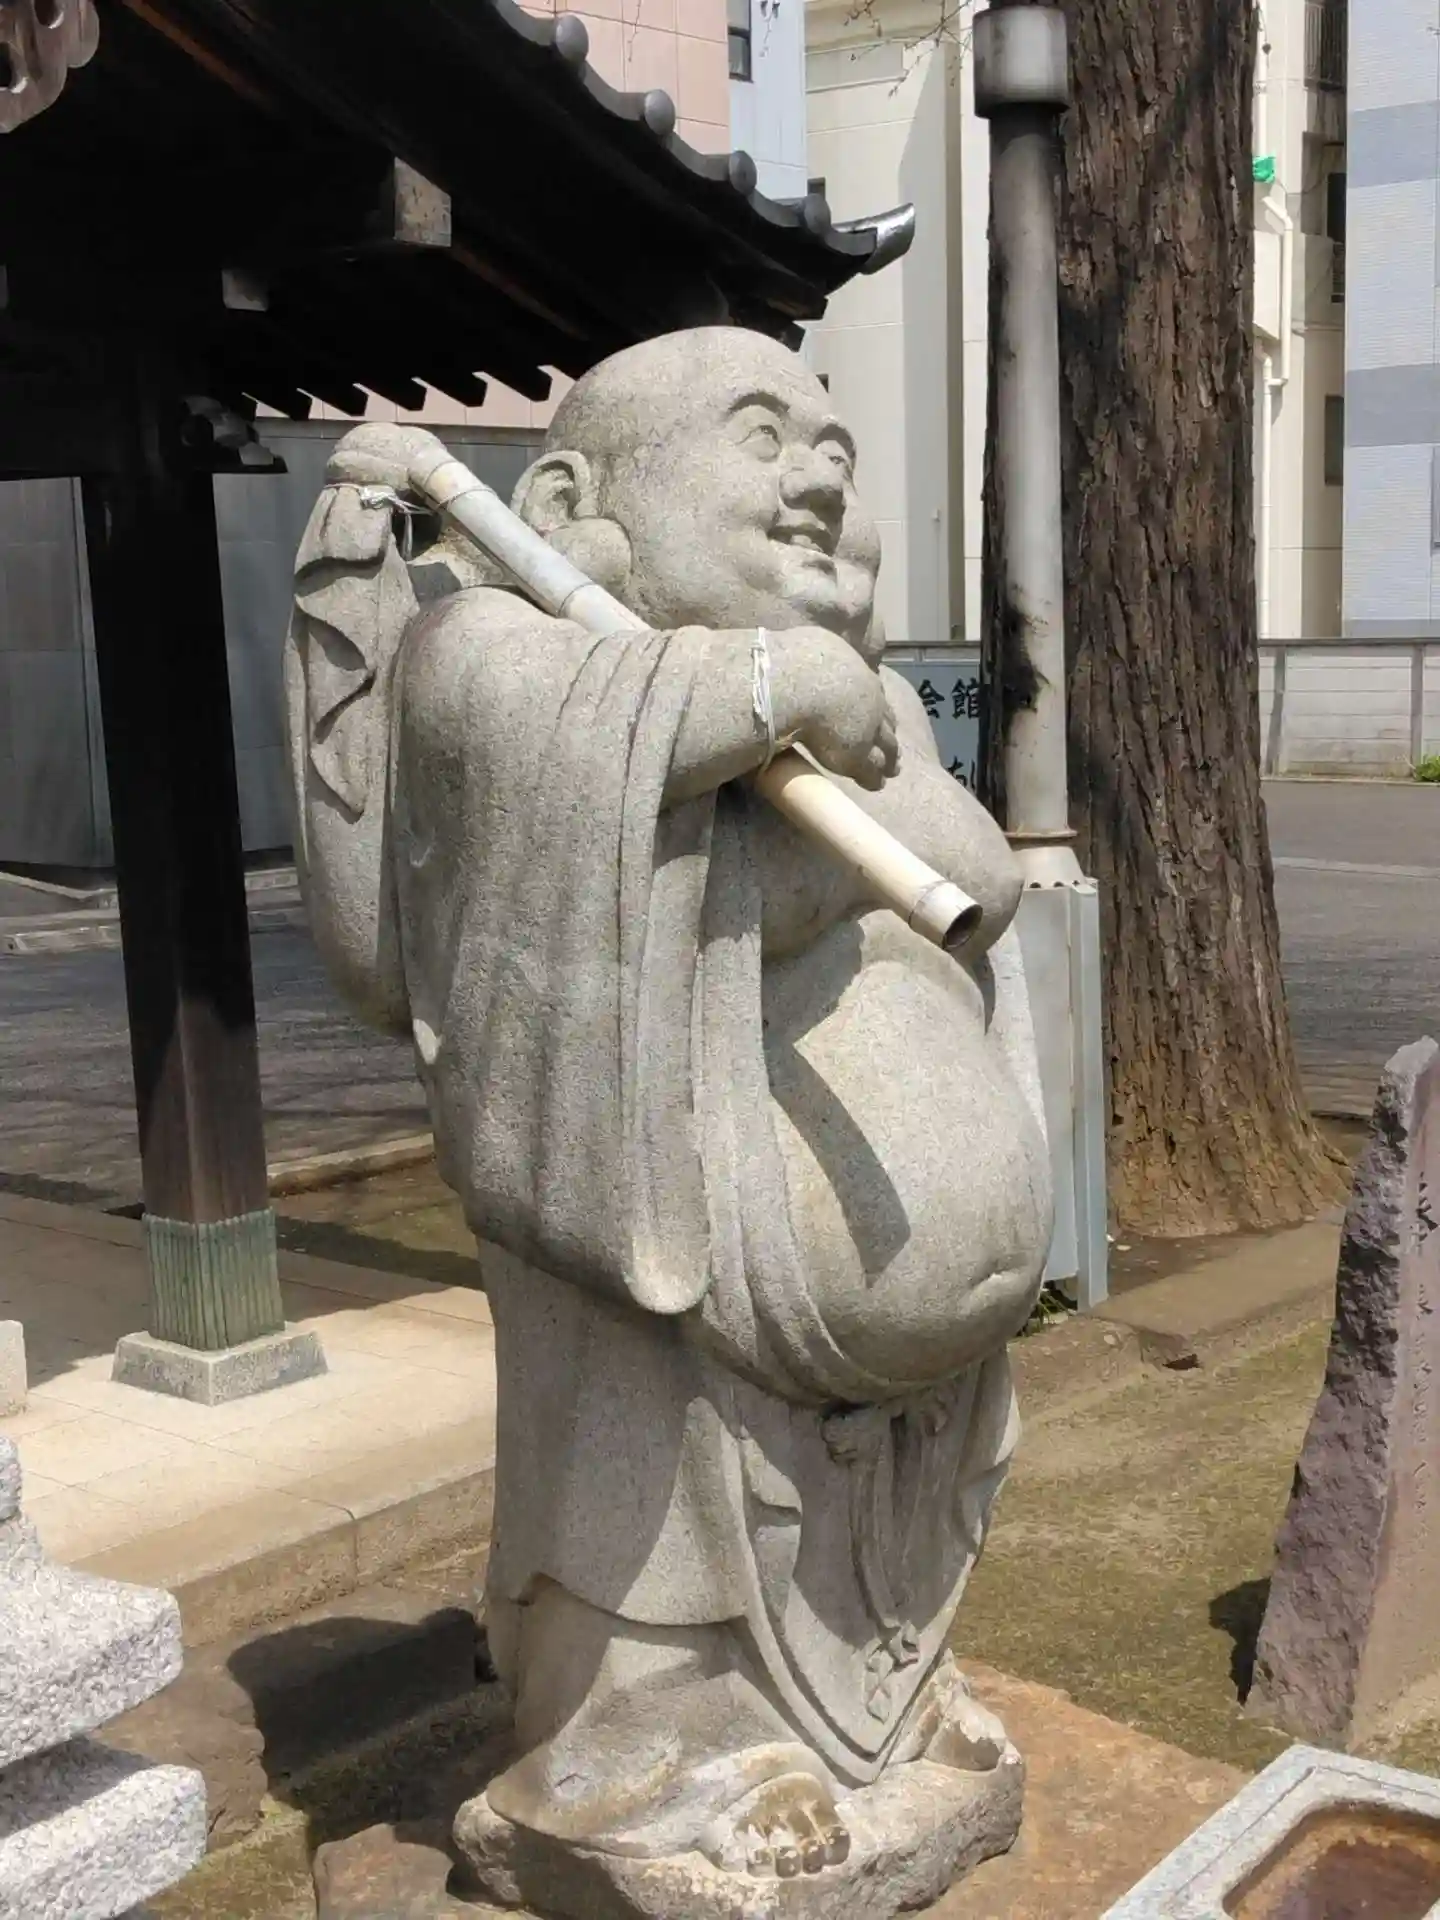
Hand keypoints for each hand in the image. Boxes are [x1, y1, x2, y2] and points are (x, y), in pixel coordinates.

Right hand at [773, 627, 899, 790]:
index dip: (878, 706)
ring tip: (894, 769)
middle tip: (896, 744)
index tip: (881, 712)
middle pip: (887, 721)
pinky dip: (875, 778)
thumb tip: (802, 646)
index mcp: (860, 676)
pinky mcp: (859, 756)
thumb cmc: (801, 663)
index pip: (874, 693)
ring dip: (891, 759)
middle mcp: (871, 703)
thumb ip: (817, 653)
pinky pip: (871, 771)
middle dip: (889, 731)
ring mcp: (868, 731)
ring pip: (887, 747)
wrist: (805, 686)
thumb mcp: (816, 647)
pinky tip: (877, 785)